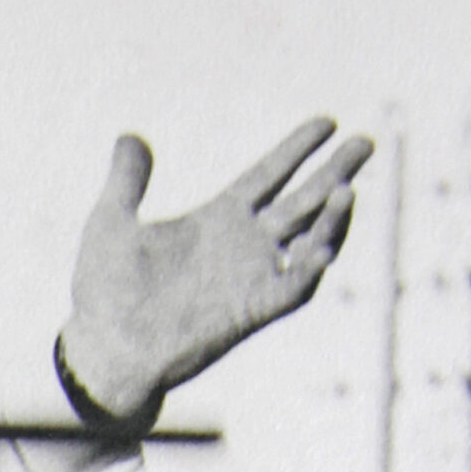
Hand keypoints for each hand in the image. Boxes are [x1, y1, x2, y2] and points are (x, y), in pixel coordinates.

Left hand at [61, 119, 373, 418]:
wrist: (104, 350)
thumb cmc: (104, 292)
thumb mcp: (111, 224)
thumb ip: (126, 181)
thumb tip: (129, 137)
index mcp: (216, 220)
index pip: (268, 176)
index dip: (297, 150)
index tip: (328, 121)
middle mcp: (242, 246)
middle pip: (302, 201)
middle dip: (335, 172)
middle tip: (367, 141)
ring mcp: (251, 278)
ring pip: (310, 240)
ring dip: (333, 217)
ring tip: (347, 189)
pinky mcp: (252, 311)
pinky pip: (296, 288)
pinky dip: (313, 268)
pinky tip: (323, 246)